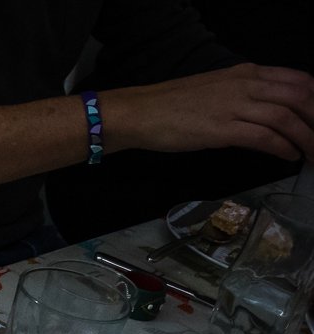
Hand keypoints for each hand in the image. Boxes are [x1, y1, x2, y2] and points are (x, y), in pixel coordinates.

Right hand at [107, 64, 313, 160]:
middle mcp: (246, 85)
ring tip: (313, 154)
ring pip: (287, 118)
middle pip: (300, 98)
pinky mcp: (222, 128)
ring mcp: (235, 106)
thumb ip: (244, 95)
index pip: (299, 80)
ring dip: (307, 138)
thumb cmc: (172, 105)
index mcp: (247, 73)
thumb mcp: (217, 90)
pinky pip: (264, 136)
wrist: (141, 112)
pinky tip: (290, 156)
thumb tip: (266, 113)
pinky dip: (282, 147)